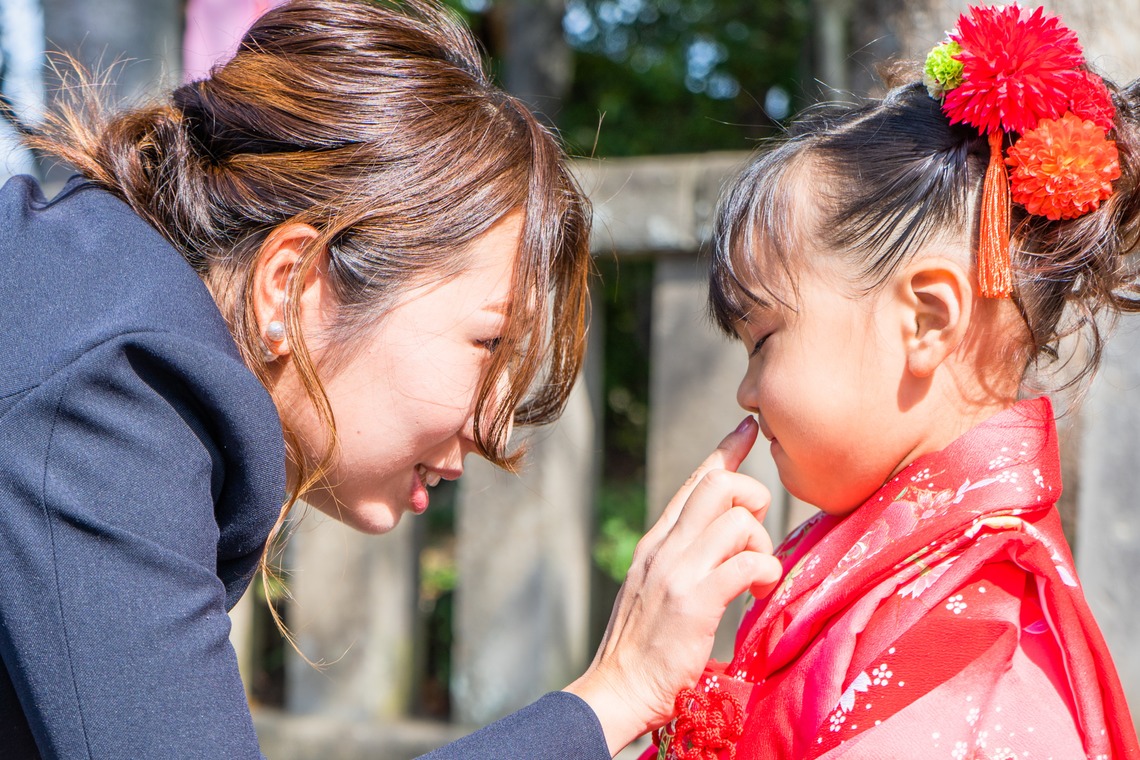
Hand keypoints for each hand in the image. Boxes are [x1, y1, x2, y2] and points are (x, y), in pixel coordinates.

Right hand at [564, 416, 782, 755]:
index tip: (748, 428)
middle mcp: (664, 546)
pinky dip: (764, 573)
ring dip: (760, 545)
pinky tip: (757, 593)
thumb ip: (682, 558)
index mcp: (657, 541)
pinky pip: (747, 564)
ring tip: (755, 576)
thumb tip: (721, 538)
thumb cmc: (643, 646)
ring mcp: (677, 571)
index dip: (726, 450)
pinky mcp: (694, 600)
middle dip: (752, 498)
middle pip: (718, 484)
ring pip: (737, 520)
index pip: (695, 481)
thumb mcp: (656, 587)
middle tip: (756, 538)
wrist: (617, 688)